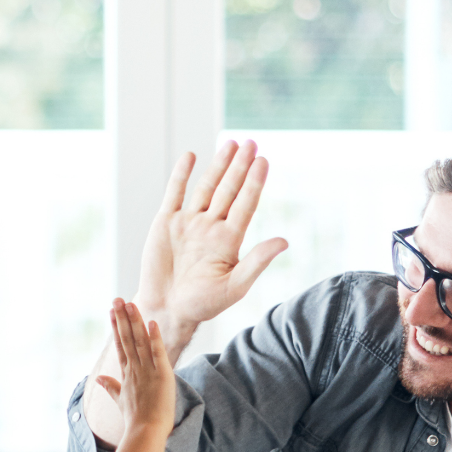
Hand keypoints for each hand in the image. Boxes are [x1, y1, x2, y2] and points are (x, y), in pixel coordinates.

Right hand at [92, 300, 174, 433]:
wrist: (144, 432)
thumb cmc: (134, 420)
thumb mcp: (120, 400)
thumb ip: (110, 386)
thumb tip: (98, 377)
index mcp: (126, 374)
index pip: (120, 346)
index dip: (116, 327)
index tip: (112, 312)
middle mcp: (135, 369)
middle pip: (127, 339)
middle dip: (122, 318)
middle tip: (117, 299)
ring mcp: (147, 371)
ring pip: (139, 342)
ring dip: (135, 322)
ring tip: (130, 304)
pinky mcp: (161, 375)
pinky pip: (158, 353)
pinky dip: (155, 338)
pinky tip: (152, 323)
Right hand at [136, 140, 288, 330]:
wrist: (166, 309)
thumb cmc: (202, 304)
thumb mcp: (234, 286)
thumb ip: (256, 262)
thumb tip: (284, 241)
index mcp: (229, 240)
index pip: (245, 204)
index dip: (254, 182)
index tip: (263, 160)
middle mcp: (211, 227)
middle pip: (228, 190)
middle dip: (239, 166)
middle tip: (250, 142)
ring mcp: (189, 222)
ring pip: (206, 187)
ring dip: (218, 166)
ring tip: (230, 144)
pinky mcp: (166, 223)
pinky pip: (175, 193)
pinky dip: (181, 175)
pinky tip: (191, 156)